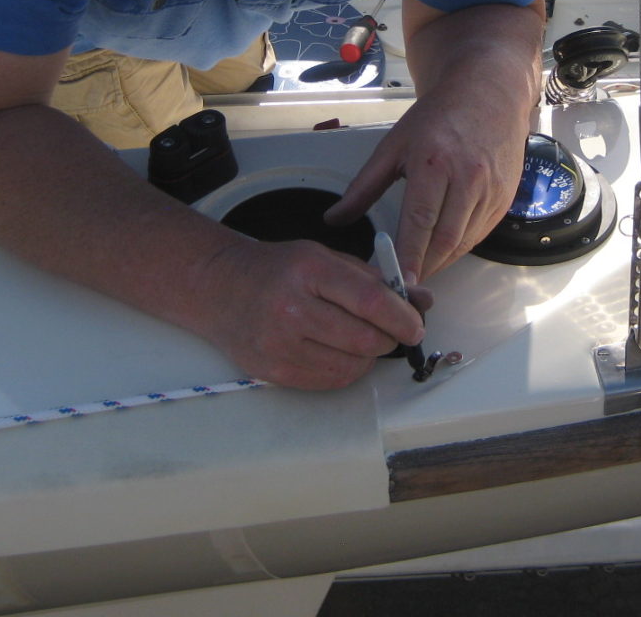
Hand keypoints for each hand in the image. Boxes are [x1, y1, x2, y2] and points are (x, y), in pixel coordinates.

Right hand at [190, 234, 426, 389]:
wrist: (219, 288)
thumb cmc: (279, 270)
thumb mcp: (324, 258)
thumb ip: (372, 278)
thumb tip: (421, 299)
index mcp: (309, 269)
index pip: (370, 300)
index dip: (402, 317)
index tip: (416, 325)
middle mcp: (291, 307)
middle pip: (365, 339)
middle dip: (389, 339)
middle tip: (392, 333)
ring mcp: (279, 344)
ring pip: (352, 366)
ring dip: (369, 357)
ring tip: (361, 340)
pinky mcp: (274, 372)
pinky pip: (330, 381)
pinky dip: (346, 370)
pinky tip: (339, 352)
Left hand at [324, 90, 527, 282]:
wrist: (489, 94)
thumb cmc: (440, 117)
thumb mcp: (394, 145)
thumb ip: (364, 186)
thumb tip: (335, 219)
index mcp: (434, 162)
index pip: (420, 221)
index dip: (409, 256)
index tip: (397, 282)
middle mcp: (468, 177)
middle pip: (445, 239)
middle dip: (423, 268)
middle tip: (401, 287)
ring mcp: (490, 190)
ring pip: (464, 242)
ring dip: (440, 262)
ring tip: (417, 273)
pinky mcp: (505, 199)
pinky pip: (479, 235)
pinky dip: (458, 248)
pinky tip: (440, 251)